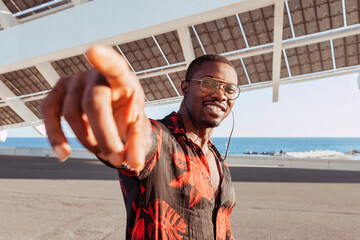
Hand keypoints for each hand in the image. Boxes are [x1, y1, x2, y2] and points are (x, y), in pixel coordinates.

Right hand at [42, 45, 150, 171]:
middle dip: (105, 136)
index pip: (114, 66)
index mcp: (122, 78)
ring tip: (104, 153)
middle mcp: (96, 75)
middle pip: (94, 102)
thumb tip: (135, 165)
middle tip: (117, 159)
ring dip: (88, 141)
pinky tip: (63, 155)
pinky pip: (49, 113)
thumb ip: (139, 144)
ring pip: (72, 114)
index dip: (104, 60)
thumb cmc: (128, 120)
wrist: (114, 120)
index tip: (92, 51)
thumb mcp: (139, 130)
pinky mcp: (57, 93)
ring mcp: (74, 82)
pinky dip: (55, 136)